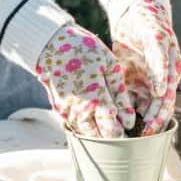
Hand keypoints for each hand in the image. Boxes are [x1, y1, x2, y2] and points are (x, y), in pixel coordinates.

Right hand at [33, 23, 137, 138]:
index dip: (121, 134)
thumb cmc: (85, 50)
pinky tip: (90, 115)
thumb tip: (129, 120)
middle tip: (119, 130)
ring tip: (105, 123)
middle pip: (97, 136)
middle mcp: (79, 110)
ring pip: (84, 132)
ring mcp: (66, 111)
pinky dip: (82, 124)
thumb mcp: (109, 65)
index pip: (111, 130)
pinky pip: (72, 124)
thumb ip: (120, 94)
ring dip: (96, 132)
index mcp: (96, 100)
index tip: (128, 130)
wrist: (51, 43)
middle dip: (109, 136)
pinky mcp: (57, 107)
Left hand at [109, 0, 180, 135]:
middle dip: (148, 125)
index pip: (167, 102)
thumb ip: (159, 63)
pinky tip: (114, 118)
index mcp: (170, 72)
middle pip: (156, 109)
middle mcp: (160, 79)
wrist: (135, 11)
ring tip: (123, 136)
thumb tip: (161, 91)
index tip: (149, 130)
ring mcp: (145, 80)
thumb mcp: (156, 39)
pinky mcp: (132, 78)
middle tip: (136, 140)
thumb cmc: (149, 22)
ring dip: (136, 121)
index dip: (159, 118)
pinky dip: (123, 109)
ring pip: (142, 107)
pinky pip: (128, 98)